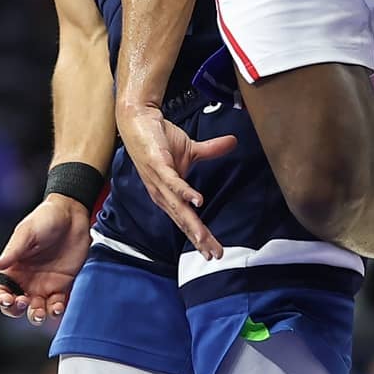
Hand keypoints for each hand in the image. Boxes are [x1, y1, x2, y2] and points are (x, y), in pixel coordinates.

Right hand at [0, 197, 90, 324]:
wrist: (72, 213)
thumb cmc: (45, 218)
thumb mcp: (27, 232)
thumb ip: (13, 251)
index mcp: (13, 267)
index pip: (0, 291)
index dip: (0, 299)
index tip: (8, 299)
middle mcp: (26, 279)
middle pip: (15, 306)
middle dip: (17, 311)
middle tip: (26, 302)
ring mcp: (44, 284)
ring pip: (36, 310)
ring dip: (36, 316)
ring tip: (41, 312)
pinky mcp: (62, 285)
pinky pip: (56, 305)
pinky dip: (55, 310)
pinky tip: (57, 306)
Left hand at [116, 99, 236, 259]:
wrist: (140, 120)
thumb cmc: (160, 139)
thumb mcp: (191, 149)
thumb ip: (212, 151)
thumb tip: (233, 141)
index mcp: (169, 195)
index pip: (187, 220)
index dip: (200, 237)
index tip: (213, 253)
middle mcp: (163, 194)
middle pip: (184, 221)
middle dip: (200, 239)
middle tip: (215, 253)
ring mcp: (159, 182)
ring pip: (178, 208)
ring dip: (191, 224)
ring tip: (204, 238)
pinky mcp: (158, 166)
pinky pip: (173, 183)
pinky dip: (185, 193)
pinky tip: (197, 201)